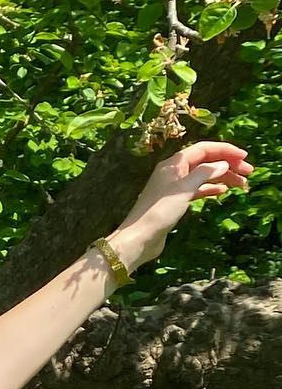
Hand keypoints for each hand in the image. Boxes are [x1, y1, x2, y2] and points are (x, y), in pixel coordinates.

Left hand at [113, 139, 253, 268]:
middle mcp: (174, 172)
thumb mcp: (185, 189)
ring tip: (241, 185)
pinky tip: (222, 191)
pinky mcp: (174, 202)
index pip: (204, 149)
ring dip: (222, 178)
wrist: (139, 239)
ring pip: (203, 177)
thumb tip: (223, 164)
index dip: (225, 151)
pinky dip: (210, 189)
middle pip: (205, 162)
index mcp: (175, 163)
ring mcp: (174, 187)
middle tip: (248, 174)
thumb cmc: (160, 211)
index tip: (244, 157)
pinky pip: (197, 190)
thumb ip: (205, 173)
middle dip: (228, 165)